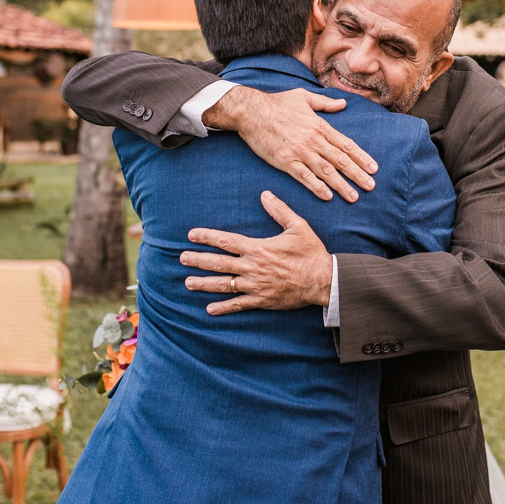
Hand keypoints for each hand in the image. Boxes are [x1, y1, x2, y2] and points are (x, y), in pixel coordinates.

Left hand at [181, 191, 332, 315]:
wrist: (324, 280)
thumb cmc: (311, 252)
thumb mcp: (298, 226)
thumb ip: (279, 210)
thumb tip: (265, 194)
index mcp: (258, 248)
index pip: (226, 241)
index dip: (207, 237)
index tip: (191, 235)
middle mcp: (253, 267)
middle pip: (219, 263)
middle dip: (198, 260)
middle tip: (181, 258)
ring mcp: (256, 286)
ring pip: (224, 284)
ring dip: (204, 283)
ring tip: (187, 282)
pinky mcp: (262, 300)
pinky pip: (238, 305)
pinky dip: (223, 307)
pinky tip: (210, 309)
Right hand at [202, 85, 376, 202]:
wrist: (251, 112)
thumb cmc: (277, 103)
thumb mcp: (303, 97)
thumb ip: (325, 103)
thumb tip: (343, 103)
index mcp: (319, 125)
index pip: (346, 144)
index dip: (361, 157)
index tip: (374, 168)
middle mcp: (313, 140)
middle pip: (340, 160)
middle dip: (357, 174)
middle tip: (371, 186)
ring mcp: (300, 151)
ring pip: (326, 171)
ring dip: (341, 185)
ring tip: (354, 196)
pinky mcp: (285, 161)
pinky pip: (304, 177)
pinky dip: (317, 187)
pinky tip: (327, 196)